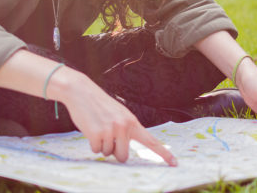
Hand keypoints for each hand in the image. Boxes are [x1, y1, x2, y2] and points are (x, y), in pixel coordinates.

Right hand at [57, 70, 176, 165]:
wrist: (81, 91)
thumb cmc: (100, 105)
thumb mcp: (119, 114)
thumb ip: (126, 129)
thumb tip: (124, 153)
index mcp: (132, 122)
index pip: (151, 141)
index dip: (163, 154)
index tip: (175, 164)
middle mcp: (124, 126)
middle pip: (124, 157)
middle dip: (115, 152)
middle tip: (108, 137)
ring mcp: (110, 130)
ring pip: (108, 153)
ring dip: (102, 145)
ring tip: (98, 128)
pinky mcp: (96, 134)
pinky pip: (96, 150)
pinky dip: (92, 144)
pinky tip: (91, 129)